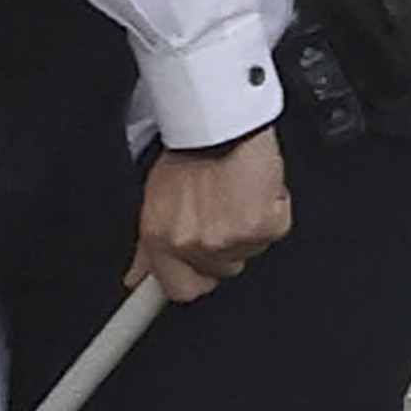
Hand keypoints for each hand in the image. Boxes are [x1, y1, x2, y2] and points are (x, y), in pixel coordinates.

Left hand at [131, 130, 291, 300]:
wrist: (225, 121)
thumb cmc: (192, 148)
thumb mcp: (157, 196)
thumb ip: (148, 244)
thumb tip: (137, 276)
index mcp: (162, 236)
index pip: (174, 288)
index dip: (187, 285)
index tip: (185, 289)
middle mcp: (192, 242)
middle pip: (218, 271)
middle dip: (222, 248)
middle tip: (219, 213)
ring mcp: (228, 238)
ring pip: (247, 252)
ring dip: (246, 229)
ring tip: (235, 194)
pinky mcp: (261, 227)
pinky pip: (273, 232)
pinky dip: (271, 210)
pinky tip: (256, 188)